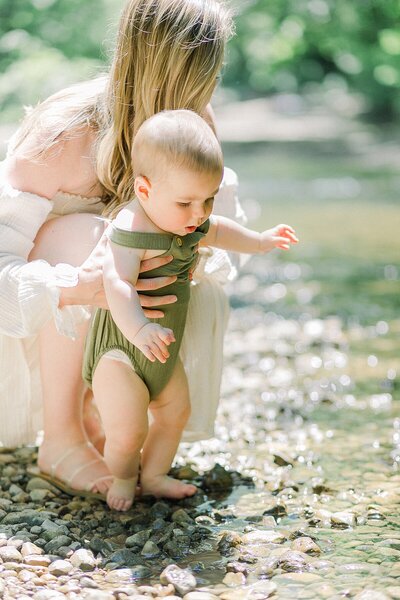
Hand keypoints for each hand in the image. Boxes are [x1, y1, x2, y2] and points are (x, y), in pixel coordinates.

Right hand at [61, 244, 177, 313]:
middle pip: (149, 284)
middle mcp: (125, 285)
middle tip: (176, 277)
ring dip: (162, 300)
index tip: (171, 257)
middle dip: (164, 280)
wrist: (77, 287)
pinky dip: (150, 313)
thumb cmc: (90, 267)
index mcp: (123, 270)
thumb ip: (108, 236)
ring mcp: (123, 298)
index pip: (144, 265)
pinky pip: (139, 312)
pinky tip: (162, 313)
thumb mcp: (99, 251)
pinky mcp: (121, 307)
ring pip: (147, 300)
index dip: (158, 261)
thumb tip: (110, 220)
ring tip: (175, 298)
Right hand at [132, 322, 174, 362]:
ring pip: (155, 349)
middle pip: (161, 345)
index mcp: (158, 330)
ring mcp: (147, 340)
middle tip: (167, 356)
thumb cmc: (151, 329)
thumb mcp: (159, 328)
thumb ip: (168, 333)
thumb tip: (174, 340)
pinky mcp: (141, 345)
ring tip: (164, 361)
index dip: (167, 341)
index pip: (165, 336)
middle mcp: (152, 335)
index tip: (168, 344)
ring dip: (160, 356)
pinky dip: (149, 355)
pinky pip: (146, 351)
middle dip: (165, 351)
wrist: (136, 328)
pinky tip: (153, 359)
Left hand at [260, 224, 298, 252]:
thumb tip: (288, 240)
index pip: (283, 227)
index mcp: (275, 231)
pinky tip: (287, 248)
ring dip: (289, 240)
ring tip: (295, 242)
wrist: (256, 246)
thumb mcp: (274, 241)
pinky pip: (280, 244)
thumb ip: (281, 240)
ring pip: (283, 238)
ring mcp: (274, 239)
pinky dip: (284, 245)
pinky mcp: (273, 244)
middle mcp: (275, 234)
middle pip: (285, 233)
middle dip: (291, 236)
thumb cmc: (264, 242)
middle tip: (296, 241)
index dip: (288, 228)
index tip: (293, 232)